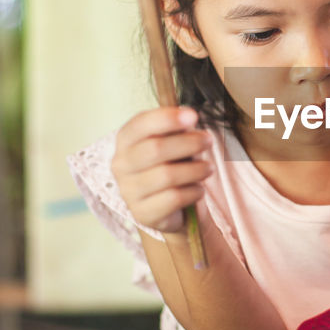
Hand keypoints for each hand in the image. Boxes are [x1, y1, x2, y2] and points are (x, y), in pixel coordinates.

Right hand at [111, 106, 211, 233]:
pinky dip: (193, 191)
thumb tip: (189, 119)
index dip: (168, 118)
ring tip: (208, 168)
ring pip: (167, 175)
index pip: (141, 124)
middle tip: (208, 141)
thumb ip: (177, 129)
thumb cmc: (171, 164)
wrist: (169, 205)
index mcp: (126, 140)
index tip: (193, 116)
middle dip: (188, 143)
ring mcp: (128, 191)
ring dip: (195, 169)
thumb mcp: (173, 141)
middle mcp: (121, 165)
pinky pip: (174, 198)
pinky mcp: (143, 213)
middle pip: (156, 148)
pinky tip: (199, 189)